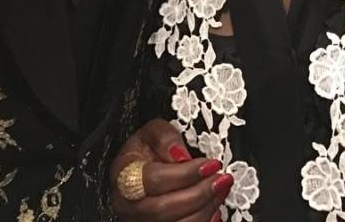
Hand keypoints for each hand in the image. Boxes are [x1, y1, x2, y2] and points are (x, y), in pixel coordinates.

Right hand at [111, 118, 230, 221]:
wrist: (137, 172)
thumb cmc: (144, 152)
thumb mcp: (151, 132)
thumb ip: (165, 136)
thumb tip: (181, 155)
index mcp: (124, 175)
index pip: (154, 179)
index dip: (185, 174)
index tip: (209, 164)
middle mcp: (128, 205)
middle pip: (163, 208)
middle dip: (199, 194)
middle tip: (220, 179)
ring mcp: (141, 221)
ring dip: (205, 209)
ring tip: (220, 189)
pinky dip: (203, 221)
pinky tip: (214, 209)